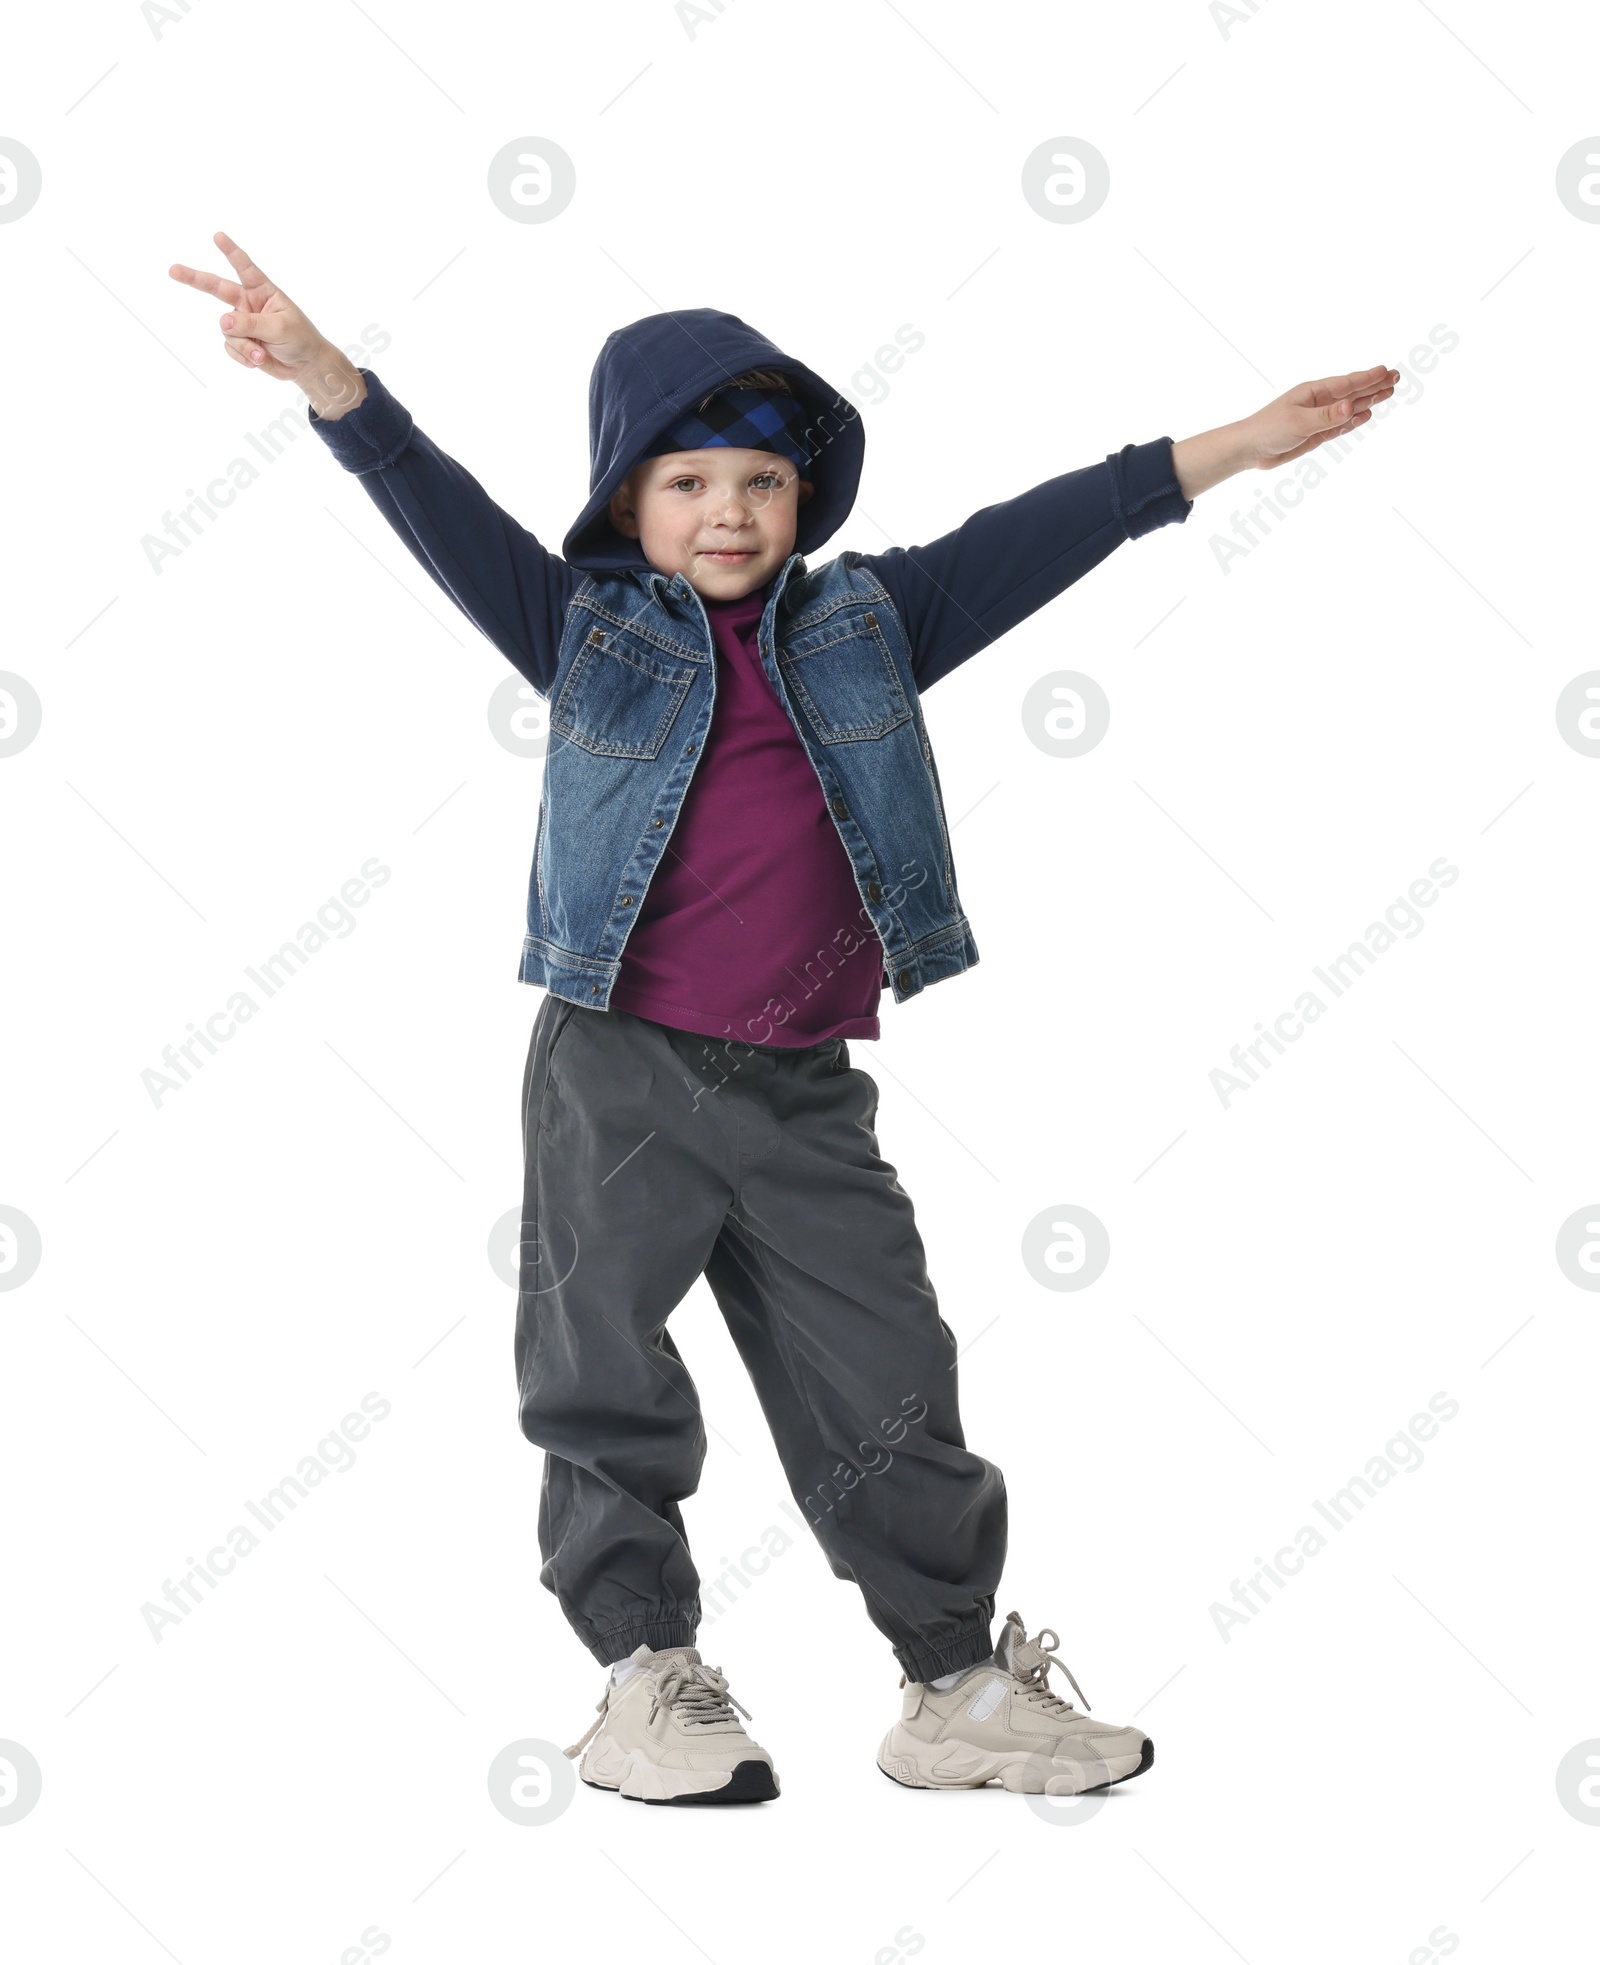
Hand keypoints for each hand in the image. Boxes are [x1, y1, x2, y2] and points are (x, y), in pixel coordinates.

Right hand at [167, 230, 365, 413]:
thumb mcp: (280, 327)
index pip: (244, 267)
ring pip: (227, 330)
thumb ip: (252, 323)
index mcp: (262, 291)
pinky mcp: (240, 342)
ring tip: (262, 353)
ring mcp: (242, 322)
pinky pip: (230, 348)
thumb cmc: (300, 338)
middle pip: (216, 288)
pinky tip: (257, 360)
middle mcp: (248, 303)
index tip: (217, 236)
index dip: (230, 251)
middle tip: (173, 270)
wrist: (305, 366)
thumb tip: (224, 322)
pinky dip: (243, 357)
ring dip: (244, 345)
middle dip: (194, 279)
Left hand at [1171, 365, 1398, 500]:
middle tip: (1397, 377)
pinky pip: (1339, 425)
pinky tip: (1366, 414)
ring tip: (1388, 392)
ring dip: (1368, 400)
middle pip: (1352, 392)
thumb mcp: (1298, 422)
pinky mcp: (1315, 434)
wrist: (1250, 450)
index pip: (1346, 384)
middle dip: (1374, 385)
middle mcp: (1318, 402)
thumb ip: (1326, 417)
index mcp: (1313, 392)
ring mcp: (1318, 418)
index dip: (1367, 378)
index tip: (1387, 371)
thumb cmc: (1268, 430)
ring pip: (1349, 408)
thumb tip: (1350, 406)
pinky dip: (1353, 420)